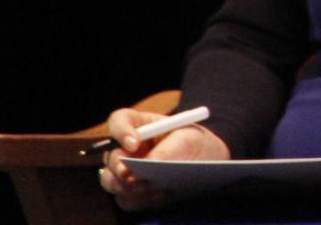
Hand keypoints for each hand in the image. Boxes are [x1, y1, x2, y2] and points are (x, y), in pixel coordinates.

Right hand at [97, 107, 229, 211]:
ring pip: (111, 180)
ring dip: (126, 186)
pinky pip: (126, 199)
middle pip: (110, 156)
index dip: (120, 131)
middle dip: (119, 166)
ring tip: (150, 187)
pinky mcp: (134, 192)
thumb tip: (151, 163)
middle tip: (132, 175)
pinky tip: (160, 195)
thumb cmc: (198, 143)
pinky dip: (139, 200)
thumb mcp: (191, 139)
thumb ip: (170, 148)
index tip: (134, 143)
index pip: (119, 121)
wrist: (210, 164)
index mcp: (141, 126)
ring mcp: (128, 172)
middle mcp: (129, 149)